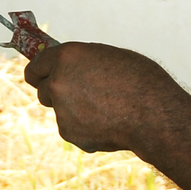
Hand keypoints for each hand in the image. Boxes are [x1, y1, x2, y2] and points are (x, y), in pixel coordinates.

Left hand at [22, 42, 190, 153]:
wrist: (153, 115)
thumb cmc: (140, 80)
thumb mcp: (109, 57)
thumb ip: (83, 64)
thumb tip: (72, 70)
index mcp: (67, 56)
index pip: (36, 65)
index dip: (40, 72)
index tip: (41, 77)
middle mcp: (58, 81)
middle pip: (43, 90)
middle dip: (56, 93)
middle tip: (80, 96)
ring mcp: (61, 109)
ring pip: (61, 112)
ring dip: (75, 112)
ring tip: (107, 110)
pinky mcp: (68, 133)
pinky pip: (73, 129)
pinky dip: (86, 128)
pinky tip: (109, 123)